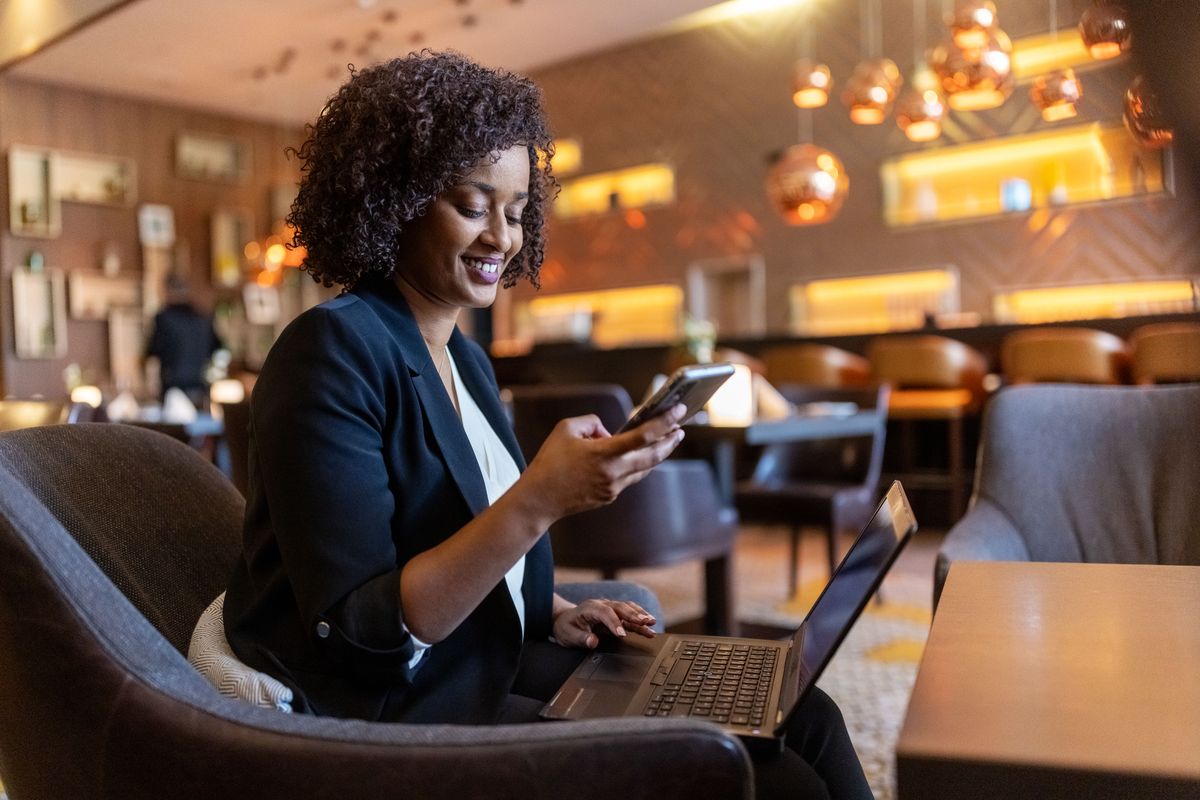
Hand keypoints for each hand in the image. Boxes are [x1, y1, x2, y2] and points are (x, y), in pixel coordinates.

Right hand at [517, 403, 686, 522]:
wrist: (539, 500)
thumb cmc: (550, 462)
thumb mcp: (566, 429)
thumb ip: (592, 423)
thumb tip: (609, 432)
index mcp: (604, 453)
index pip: (643, 436)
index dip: (664, 421)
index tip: (679, 410)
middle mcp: (613, 473)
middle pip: (652, 457)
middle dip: (669, 441)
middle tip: (681, 429)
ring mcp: (613, 488)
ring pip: (643, 469)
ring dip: (656, 454)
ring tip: (666, 440)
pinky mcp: (609, 496)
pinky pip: (629, 477)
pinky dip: (635, 464)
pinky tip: (637, 455)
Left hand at [552, 598, 656, 648]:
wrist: (564, 620)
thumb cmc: (566, 627)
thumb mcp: (569, 635)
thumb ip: (581, 638)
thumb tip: (592, 642)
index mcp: (590, 608)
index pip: (605, 613)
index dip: (614, 622)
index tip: (622, 634)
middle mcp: (602, 605)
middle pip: (620, 607)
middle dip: (634, 615)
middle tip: (646, 623)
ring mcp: (609, 608)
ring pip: (627, 609)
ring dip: (640, 615)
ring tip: (652, 623)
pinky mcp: (614, 615)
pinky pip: (629, 616)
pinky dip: (639, 620)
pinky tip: (649, 625)